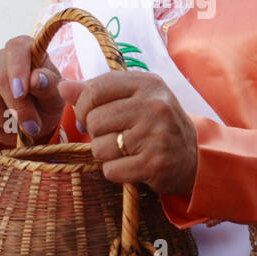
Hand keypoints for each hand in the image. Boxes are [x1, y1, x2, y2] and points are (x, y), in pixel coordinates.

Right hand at [0, 36, 64, 146]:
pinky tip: (7, 129)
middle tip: (33, 127)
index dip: (18, 70)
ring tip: (23, 129)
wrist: (32, 119)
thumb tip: (36, 78)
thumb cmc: (46, 100)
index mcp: (23, 48)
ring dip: (8, 121)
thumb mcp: (56, 94)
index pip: (16, 49)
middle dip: (18, 107)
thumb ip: (49, 85)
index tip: (23, 93)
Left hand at [57, 71, 197, 199]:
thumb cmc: (157, 124)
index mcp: (147, 83)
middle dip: (95, 132)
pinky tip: (131, 165)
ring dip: (105, 154)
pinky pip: (111, 170)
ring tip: (124, 150)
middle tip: (112, 136)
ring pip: (99, 147)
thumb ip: (97, 91)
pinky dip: (115, 171)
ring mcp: (155, 135)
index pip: (95, 89)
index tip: (89, 115)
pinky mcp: (154, 164)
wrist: (194, 157)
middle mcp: (153, 105)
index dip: (83, 106)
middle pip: (94, 120)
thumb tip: (61, 86)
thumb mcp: (133, 98)